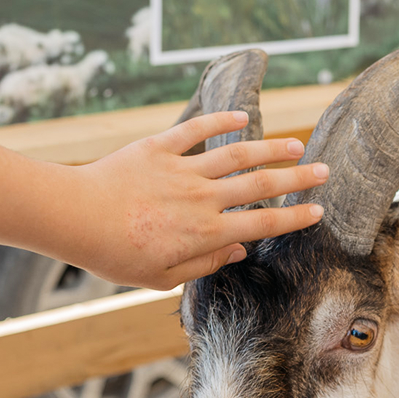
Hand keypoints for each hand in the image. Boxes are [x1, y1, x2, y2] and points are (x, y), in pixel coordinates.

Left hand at [45, 111, 328, 289]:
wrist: (74, 218)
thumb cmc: (115, 255)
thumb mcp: (162, 278)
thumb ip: (204, 264)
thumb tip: (237, 252)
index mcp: (206, 234)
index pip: (263, 224)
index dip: (294, 218)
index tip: (317, 212)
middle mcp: (202, 199)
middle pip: (261, 185)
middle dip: (297, 179)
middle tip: (324, 172)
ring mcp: (182, 171)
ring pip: (237, 155)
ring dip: (271, 148)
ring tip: (295, 145)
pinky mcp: (158, 148)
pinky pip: (196, 131)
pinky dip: (221, 122)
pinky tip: (241, 118)